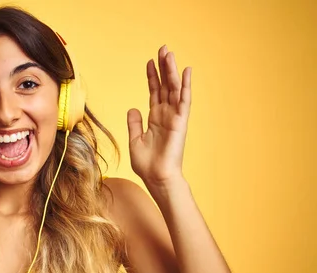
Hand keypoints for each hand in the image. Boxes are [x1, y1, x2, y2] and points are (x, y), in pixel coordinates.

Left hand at [127, 45, 191, 186]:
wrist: (157, 178)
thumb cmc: (148, 164)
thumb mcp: (135, 140)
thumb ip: (134, 124)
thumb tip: (132, 108)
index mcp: (155, 119)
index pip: (154, 93)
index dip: (152, 77)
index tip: (150, 62)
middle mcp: (165, 115)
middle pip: (165, 86)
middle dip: (163, 68)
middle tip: (163, 49)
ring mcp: (174, 118)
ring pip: (174, 89)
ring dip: (172, 71)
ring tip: (169, 53)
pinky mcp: (180, 122)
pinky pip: (184, 100)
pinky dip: (186, 85)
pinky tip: (186, 71)